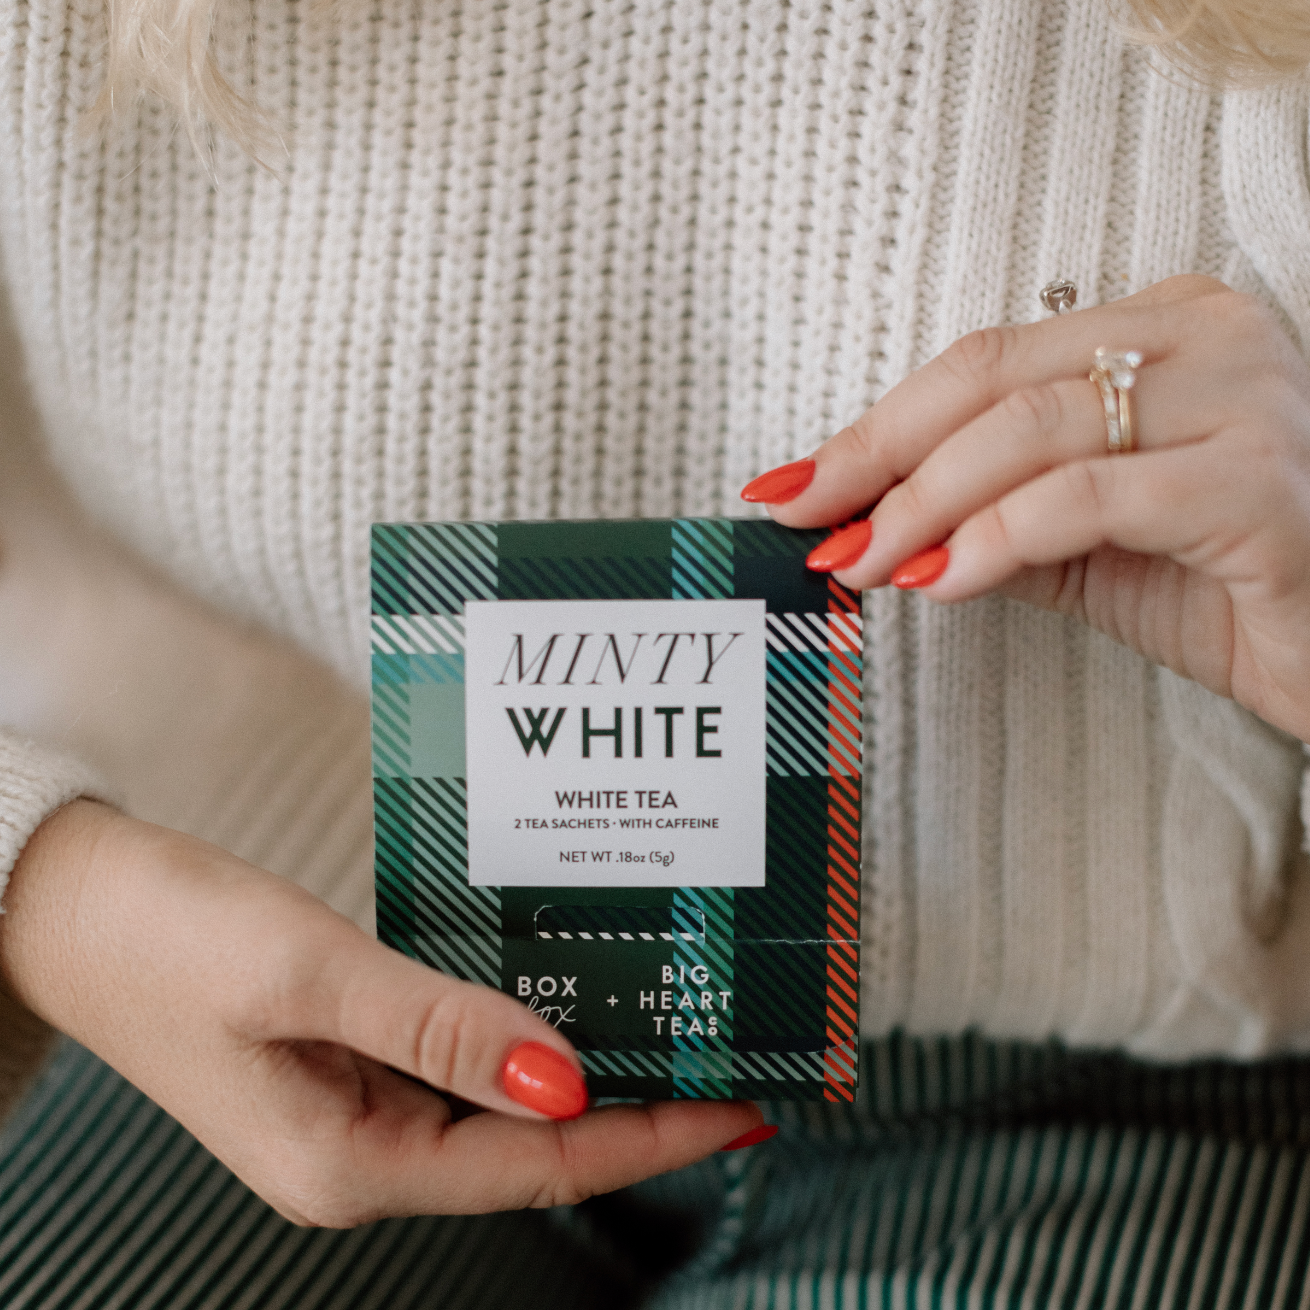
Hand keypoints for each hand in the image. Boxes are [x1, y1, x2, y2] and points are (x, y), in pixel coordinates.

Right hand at [0, 801, 759, 1224]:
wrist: (67, 906)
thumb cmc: (167, 937)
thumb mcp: (309, 976)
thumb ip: (440, 1030)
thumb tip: (563, 1078)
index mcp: (348, 1164)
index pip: (536, 1164)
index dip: (646, 1138)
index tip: (736, 1106)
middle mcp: (358, 1156)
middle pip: (528, 1150)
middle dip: (633, 1112)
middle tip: (730, 1063)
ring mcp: (350, 1113)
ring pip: (497, 1113)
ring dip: (582, 1079)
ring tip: (672, 1040)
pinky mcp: (343, 1065)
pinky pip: (457, 1072)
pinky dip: (521, 1049)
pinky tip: (566, 1017)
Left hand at [749, 276, 1309, 742]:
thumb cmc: (1224, 587)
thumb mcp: (1085, 543)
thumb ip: (989, 514)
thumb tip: (867, 523)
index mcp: (1164, 328)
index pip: (986, 361)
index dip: (878, 424)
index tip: (797, 483)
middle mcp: (1208, 339)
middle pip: (992, 380)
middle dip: (878, 459)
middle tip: (810, 522)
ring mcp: (1242, 401)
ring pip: (1028, 431)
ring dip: (921, 507)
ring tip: (865, 563)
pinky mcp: (1255, 484)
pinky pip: (1085, 498)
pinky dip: (995, 539)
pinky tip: (946, 581)